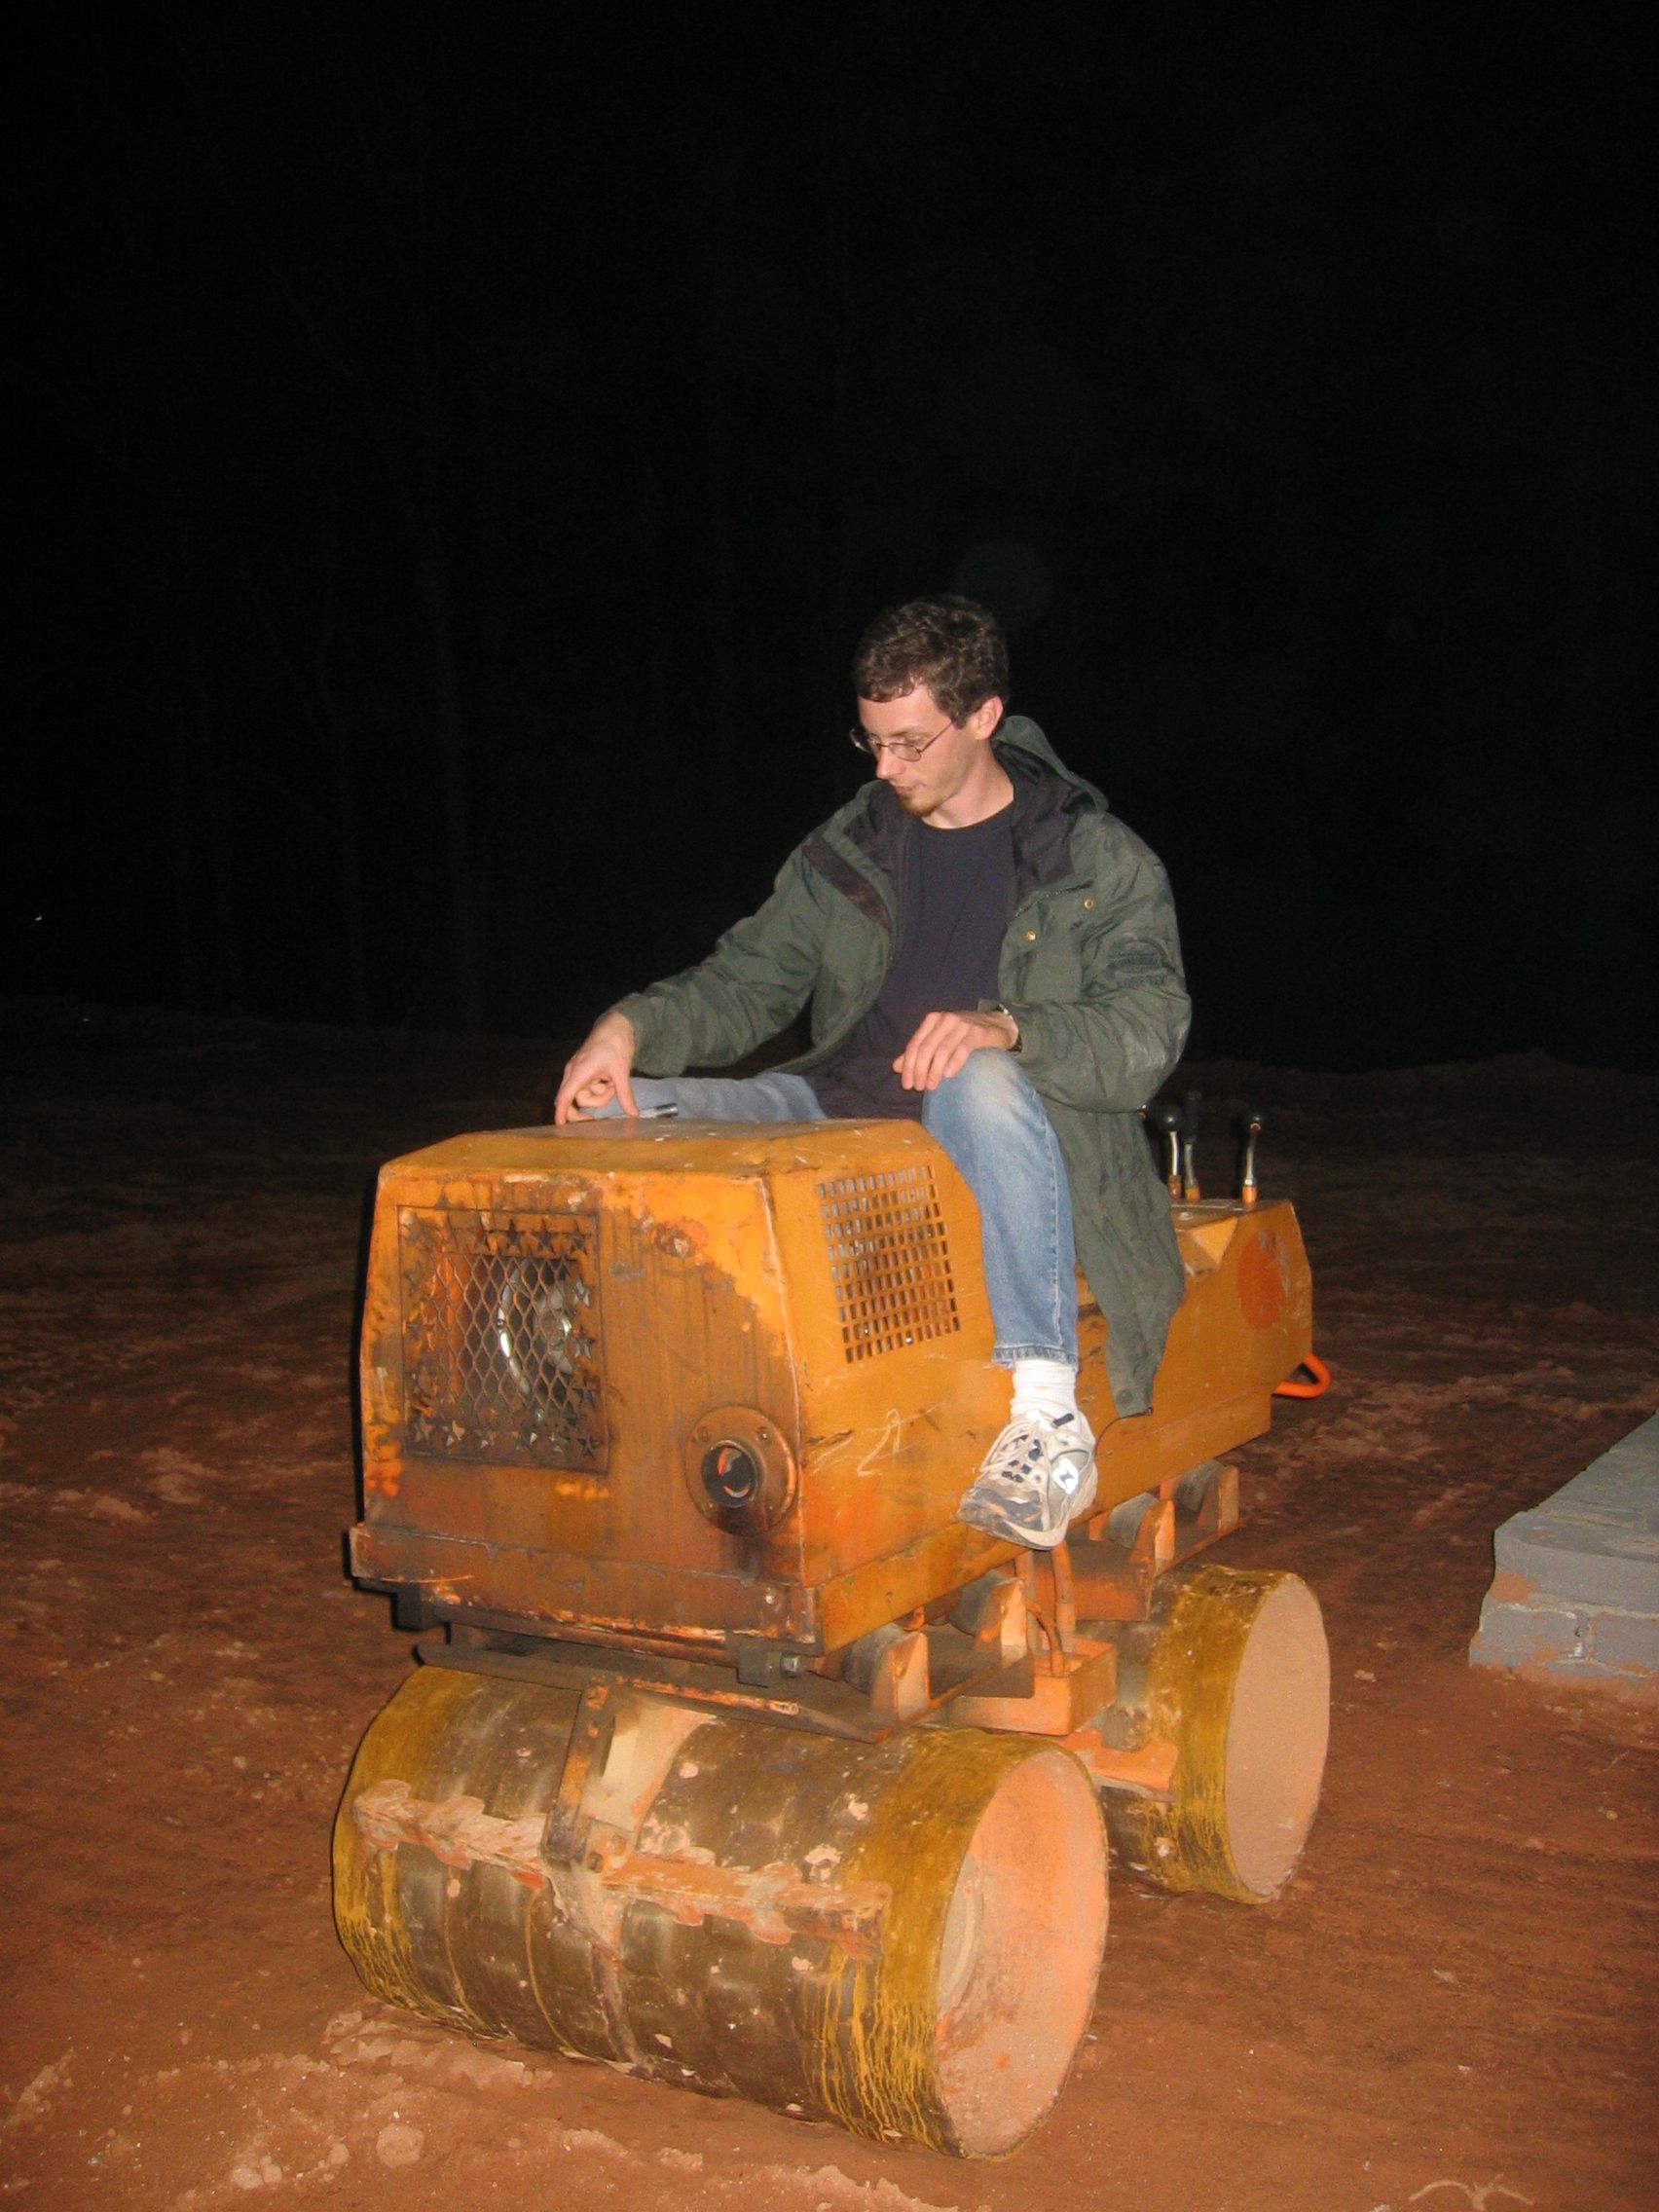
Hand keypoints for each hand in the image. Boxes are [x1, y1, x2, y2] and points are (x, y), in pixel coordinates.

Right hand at [554, 1012, 637, 1122]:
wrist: (615, 1027)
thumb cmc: (615, 1046)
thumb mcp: (621, 1072)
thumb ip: (625, 1095)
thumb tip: (633, 1115)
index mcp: (579, 1072)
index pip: (566, 1096)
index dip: (561, 1112)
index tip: (559, 1126)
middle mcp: (573, 1073)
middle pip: (577, 1100)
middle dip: (594, 1103)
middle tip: (601, 1115)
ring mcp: (577, 1072)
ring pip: (586, 1095)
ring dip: (601, 1094)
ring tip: (613, 1082)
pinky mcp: (583, 1072)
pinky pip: (588, 1089)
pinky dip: (600, 1089)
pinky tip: (609, 1081)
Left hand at [893, 1009, 1017, 1091]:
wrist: (997, 1025)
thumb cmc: (964, 1036)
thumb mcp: (939, 1041)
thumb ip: (918, 1053)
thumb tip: (896, 1067)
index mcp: (932, 1021)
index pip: (914, 1045)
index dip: (908, 1066)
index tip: (907, 1085)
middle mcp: (945, 1019)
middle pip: (926, 1048)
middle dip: (919, 1071)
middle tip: (919, 1088)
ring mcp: (962, 1024)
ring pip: (942, 1050)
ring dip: (934, 1071)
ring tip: (931, 1087)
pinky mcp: (977, 1032)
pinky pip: (962, 1049)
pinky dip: (954, 1064)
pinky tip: (949, 1076)